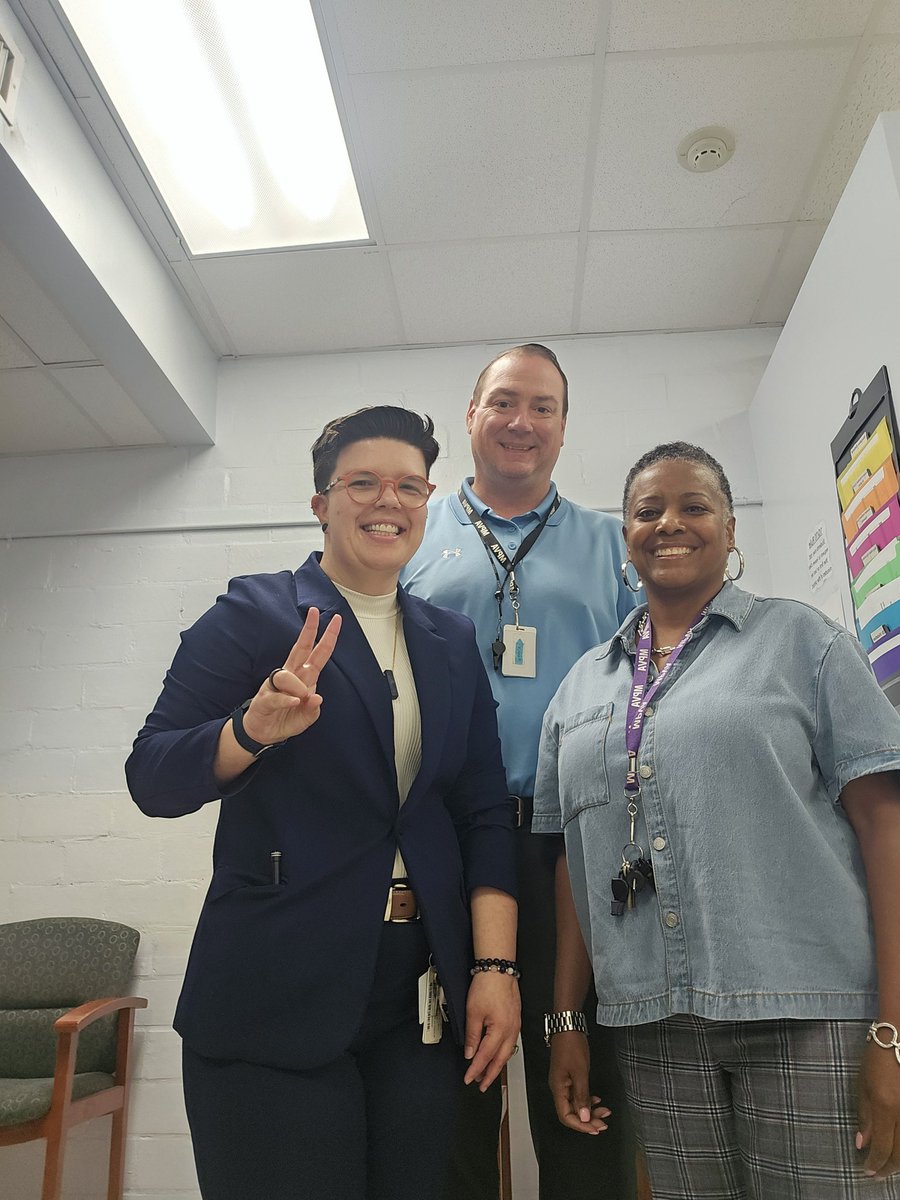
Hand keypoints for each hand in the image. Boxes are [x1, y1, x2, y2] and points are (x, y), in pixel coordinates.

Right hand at [242, 609, 341, 745]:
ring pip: (286, 675)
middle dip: (308, 630)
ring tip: (300, 700)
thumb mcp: (306, 718)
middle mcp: (289, 676)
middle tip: (314, 612)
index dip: (326, 638)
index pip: (316, 653)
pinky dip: (287, 699)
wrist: (263, 733)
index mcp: (303, 677)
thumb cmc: (284, 719)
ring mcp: (275, 686)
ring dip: (297, 686)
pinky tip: (294, 702)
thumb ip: (313, 709)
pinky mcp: (264, 699)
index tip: (335, 620)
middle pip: (300, 648)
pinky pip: (276, 695)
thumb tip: (317, 698)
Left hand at [462, 971, 520, 1090]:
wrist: (498, 970)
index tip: (469, 1079)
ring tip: (487, 1074)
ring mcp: (515, 1026)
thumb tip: (469, 1053)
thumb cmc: (487, 987)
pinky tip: (497, 1054)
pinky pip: (510, 1043)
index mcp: (500, 1030)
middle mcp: (511, 1031)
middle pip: (500, 1059)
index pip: (485, 1057)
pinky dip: (503, 1053)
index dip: (476, 1070)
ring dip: (497, 1065)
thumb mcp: (473, 1012)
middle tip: (481, 1084)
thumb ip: (472, 1035)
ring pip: (507, 1052)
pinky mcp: (516, 1020)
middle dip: (490, 1074)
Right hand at [549, 1032, 609, 1134]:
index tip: (595, 1128)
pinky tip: (596, 1100)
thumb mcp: (580, 1072)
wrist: (568, 1026)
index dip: (580, 1125)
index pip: (566, 1116)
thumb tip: (584, 1117)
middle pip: (572, 1112)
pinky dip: (588, 1100)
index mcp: (558, 1088)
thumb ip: (582, 1096)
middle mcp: (559, 1087)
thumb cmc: (571, 1045)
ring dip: (590, 1110)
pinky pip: (577, 1095)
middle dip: (588, 1120)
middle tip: (603, 1123)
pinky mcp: (569, 1076)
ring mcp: (564, 1082)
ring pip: (576, 1104)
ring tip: (604, 1112)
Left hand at [857, 1037, 899, 1177]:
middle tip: (876, 1174)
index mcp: (886, 1108)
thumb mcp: (863, 1086)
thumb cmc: (877, 1060)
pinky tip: (899, 1150)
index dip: (874, 1164)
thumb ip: (865, 1118)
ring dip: (899, 1162)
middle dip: (887, 1169)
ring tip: (887, 1166)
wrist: (899, 1039)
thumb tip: (862, 1145)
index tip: (865, 1171)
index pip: (882, 1148)